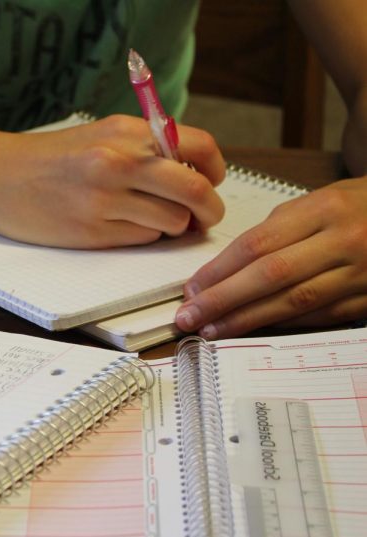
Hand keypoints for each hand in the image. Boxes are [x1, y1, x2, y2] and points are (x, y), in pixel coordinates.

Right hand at [0, 114, 225, 248]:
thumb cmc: (50, 158)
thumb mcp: (99, 135)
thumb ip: (144, 148)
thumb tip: (192, 172)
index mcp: (124, 132)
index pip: (199, 148)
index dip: (215, 170)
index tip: (212, 180)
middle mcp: (118, 163)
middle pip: (196, 191)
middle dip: (210, 209)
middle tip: (206, 216)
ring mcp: (105, 200)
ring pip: (173, 222)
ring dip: (174, 226)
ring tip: (157, 220)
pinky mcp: (92, 232)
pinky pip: (143, 239)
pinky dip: (144, 236)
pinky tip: (124, 226)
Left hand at [175, 176, 366, 338]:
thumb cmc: (356, 207)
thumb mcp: (315, 202)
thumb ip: (273, 232)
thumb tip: (224, 269)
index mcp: (322, 210)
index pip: (257, 245)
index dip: (219, 271)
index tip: (191, 290)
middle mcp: (342, 241)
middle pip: (270, 276)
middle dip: (223, 300)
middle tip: (188, 318)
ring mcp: (359, 273)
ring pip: (294, 302)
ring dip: (247, 320)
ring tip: (212, 330)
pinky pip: (319, 317)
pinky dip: (282, 325)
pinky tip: (253, 331)